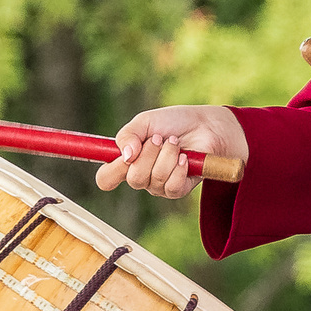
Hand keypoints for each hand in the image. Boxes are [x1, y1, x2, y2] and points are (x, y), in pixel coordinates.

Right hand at [97, 105, 248, 199]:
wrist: (205, 126)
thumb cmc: (174, 122)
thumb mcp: (145, 121)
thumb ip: (128, 135)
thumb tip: (125, 156)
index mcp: (127, 160)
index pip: (105, 179)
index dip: (109, 172)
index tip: (123, 156)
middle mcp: (140, 175)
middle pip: (132, 179)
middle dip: (148, 154)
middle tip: (159, 139)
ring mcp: (158, 185)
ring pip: (154, 180)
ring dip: (167, 156)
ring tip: (175, 143)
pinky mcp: (178, 189)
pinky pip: (171, 187)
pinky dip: (178, 168)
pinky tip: (185, 158)